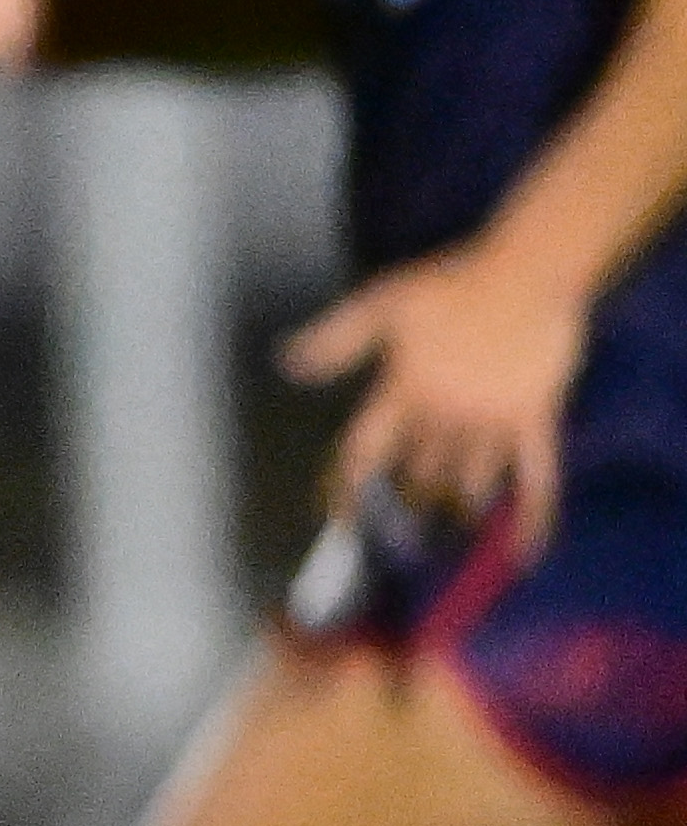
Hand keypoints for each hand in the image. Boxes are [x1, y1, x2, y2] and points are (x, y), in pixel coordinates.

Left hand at [291, 237, 587, 551]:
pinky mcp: (536, 422)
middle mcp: (444, 415)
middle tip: (399, 532)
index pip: (365, 450)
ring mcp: (492, 422)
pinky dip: (532, 517)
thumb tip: (289, 365)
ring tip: (443, 536)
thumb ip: (336, 338)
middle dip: (405, 502)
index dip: (348, 488)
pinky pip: (538, 478)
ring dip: (452, 509)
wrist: (525, 273)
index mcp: (403, 391)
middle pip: (417, 473)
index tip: (338, 521)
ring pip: (467, 482)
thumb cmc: (451, 284)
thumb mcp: (380, 304)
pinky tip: (524, 552)